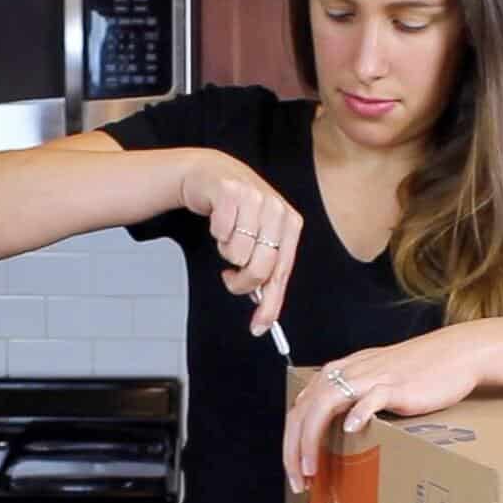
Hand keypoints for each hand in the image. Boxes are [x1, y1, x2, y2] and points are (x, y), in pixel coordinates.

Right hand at [180, 149, 302, 331]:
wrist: (211, 175)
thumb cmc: (237, 212)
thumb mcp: (258, 239)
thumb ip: (265, 272)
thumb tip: (264, 316)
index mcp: (291, 223)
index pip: (282, 272)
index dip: (270, 304)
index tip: (259, 327)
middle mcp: (277, 208)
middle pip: (260, 267)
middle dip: (240, 281)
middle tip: (230, 275)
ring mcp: (255, 197)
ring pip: (237, 252)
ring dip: (225, 249)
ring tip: (227, 234)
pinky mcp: (231, 190)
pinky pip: (220, 232)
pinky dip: (215, 232)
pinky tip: (219, 219)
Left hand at [283, 324, 482, 491]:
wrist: (455, 353)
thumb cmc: (415, 371)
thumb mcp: (371, 380)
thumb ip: (348, 398)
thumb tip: (330, 427)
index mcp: (338, 373)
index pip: (300, 408)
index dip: (290, 442)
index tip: (295, 471)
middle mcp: (347, 373)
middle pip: (304, 410)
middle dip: (294, 448)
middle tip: (297, 480)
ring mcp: (370, 378)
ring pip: (325, 404)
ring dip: (312, 439)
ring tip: (311, 468)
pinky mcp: (396, 385)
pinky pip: (371, 398)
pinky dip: (357, 414)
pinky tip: (350, 431)